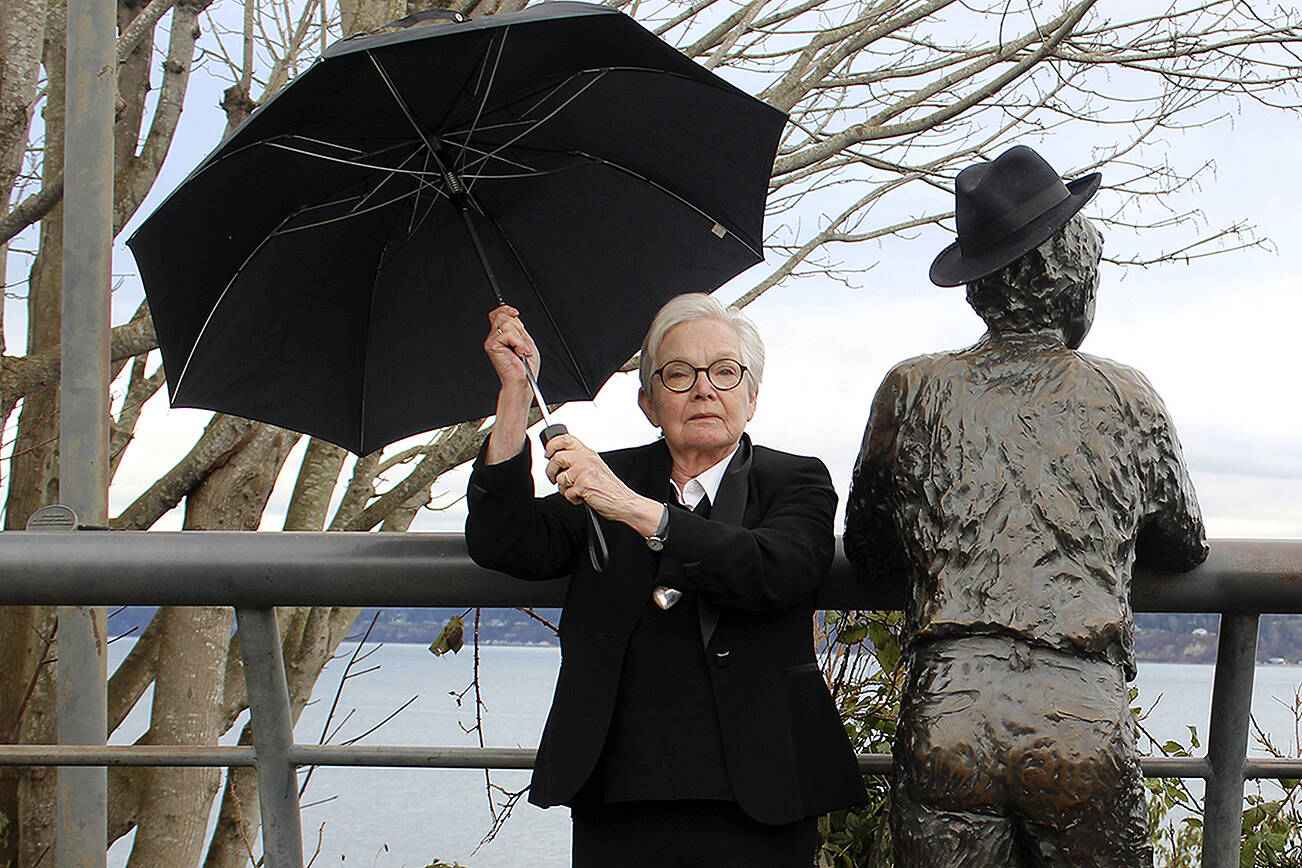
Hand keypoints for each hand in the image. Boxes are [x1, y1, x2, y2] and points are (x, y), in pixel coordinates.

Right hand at [484, 305, 538, 389]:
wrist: (523, 381)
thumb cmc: (525, 366)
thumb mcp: (526, 340)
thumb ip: (518, 327)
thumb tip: (513, 314)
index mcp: (501, 335)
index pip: (498, 314)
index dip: (506, 309)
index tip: (516, 313)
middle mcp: (494, 337)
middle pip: (503, 316)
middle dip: (518, 328)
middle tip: (521, 344)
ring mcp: (491, 341)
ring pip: (506, 324)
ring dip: (519, 338)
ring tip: (520, 350)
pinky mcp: (491, 345)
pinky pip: (508, 334)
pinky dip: (518, 343)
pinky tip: (518, 353)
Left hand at [544, 433, 662, 535]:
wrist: (624, 502)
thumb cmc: (611, 488)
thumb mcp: (595, 467)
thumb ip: (580, 461)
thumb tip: (559, 460)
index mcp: (588, 453)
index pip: (565, 439)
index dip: (552, 445)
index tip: (548, 454)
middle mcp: (586, 459)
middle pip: (557, 457)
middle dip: (551, 471)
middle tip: (554, 478)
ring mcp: (585, 471)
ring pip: (560, 477)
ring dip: (563, 488)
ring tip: (575, 491)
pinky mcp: (583, 485)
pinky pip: (566, 492)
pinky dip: (572, 498)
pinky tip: (582, 497)